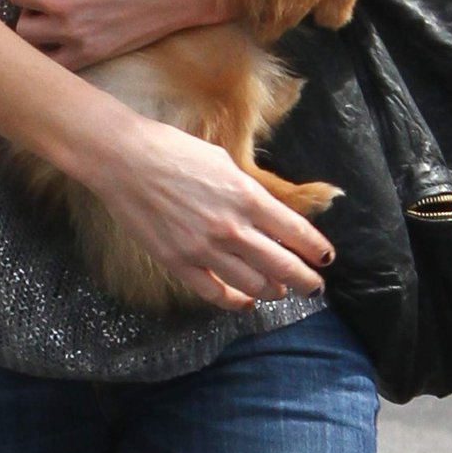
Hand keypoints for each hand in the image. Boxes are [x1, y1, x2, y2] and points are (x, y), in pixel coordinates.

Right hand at [83, 115, 334, 310]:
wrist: (126, 159)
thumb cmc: (174, 151)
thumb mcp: (223, 161)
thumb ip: (248, 191)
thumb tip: (267, 213)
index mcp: (246, 196)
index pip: (296, 232)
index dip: (316, 249)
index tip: (325, 258)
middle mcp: (232, 227)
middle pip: (282, 265)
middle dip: (305, 279)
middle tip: (314, 286)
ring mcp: (205, 249)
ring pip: (254, 284)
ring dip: (273, 290)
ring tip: (279, 290)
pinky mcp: (180, 263)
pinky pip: (215, 294)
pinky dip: (235, 301)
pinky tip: (244, 300)